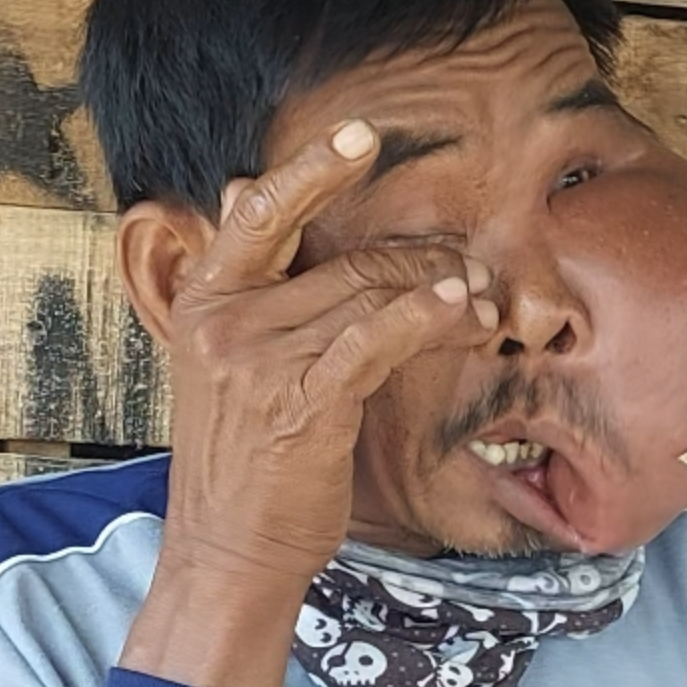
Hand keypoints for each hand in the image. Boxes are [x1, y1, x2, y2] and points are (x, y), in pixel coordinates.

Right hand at [121, 120, 496, 686]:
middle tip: (469, 267)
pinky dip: (427, 315)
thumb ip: (245, 286)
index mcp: (204, 300)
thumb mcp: (223, 363)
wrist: (228, 550)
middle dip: (419, 257)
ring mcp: (261, 358)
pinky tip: (462, 310)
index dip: (311, 168)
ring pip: (370, 293)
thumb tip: (245, 190)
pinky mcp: (306, 399)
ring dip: (441, 292)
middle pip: (342, 257)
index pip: (256, 213)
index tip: (363, 136)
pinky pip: (378, 336)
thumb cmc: (240, 461)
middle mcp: (226, 319)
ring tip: (483, 302)